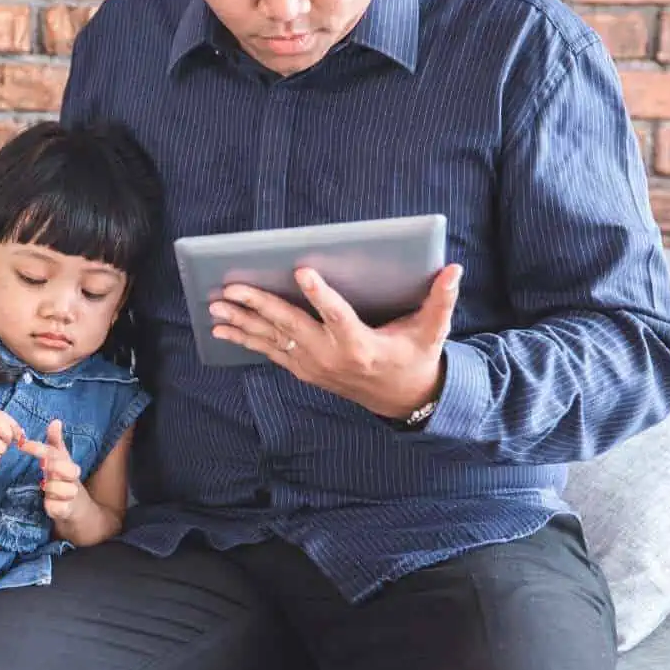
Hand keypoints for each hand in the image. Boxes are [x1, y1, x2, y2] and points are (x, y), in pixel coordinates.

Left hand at [17, 420, 89, 521]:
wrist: (78, 508)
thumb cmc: (64, 480)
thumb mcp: (60, 461)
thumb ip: (56, 442)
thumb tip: (56, 421)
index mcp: (68, 464)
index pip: (55, 452)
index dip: (39, 447)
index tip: (22, 444)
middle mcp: (72, 479)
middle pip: (69, 469)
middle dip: (54, 466)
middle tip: (41, 467)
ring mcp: (70, 496)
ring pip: (65, 489)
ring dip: (52, 488)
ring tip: (44, 487)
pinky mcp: (66, 511)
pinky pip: (59, 508)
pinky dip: (53, 506)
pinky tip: (47, 504)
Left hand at [209, 264, 462, 419]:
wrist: (401, 400)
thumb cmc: (415, 357)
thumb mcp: (432, 331)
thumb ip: (441, 301)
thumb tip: (454, 270)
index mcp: (361, 344)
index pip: (337, 315)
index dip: (320, 294)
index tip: (301, 272)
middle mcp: (331, 356)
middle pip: (290, 326)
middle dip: (258, 306)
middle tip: (231, 288)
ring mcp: (313, 365)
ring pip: (272, 340)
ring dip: (241, 323)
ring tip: (215, 307)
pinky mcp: (303, 369)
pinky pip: (268, 353)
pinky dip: (245, 340)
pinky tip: (222, 329)